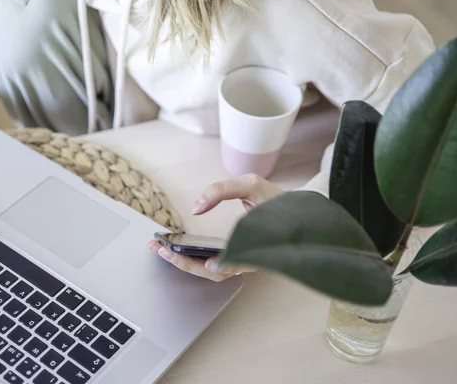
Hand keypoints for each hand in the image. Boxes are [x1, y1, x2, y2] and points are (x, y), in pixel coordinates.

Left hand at [148, 174, 281, 281]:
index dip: (223, 265)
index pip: (237, 262)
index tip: (209, 264)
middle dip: (184, 262)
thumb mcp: (251, 185)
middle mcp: (249, 259)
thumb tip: (196, 207)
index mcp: (257, 244)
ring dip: (184, 262)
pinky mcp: (236, 259)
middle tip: (159, 249)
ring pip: (211, 271)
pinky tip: (174, 248)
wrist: (297, 212)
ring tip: (159, 248)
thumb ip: (222, 190)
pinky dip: (191, 258)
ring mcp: (242, 262)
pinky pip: (212, 265)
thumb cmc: (276, 200)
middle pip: (215, 272)